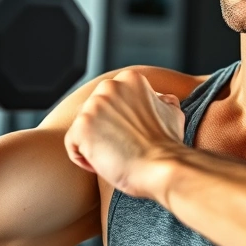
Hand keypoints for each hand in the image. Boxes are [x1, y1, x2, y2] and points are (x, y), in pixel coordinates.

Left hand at [64, 70, 185, 198]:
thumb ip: (160, 101)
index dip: (119, 122)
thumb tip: (162, 99)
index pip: (111, 100)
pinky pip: (73, 144)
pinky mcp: (81, 127)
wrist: (163, 167)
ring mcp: (93, 106)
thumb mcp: (172, 112)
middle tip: (122, 148)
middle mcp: (109, 86)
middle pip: (94, 112)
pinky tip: (104, 164)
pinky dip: (84, 158)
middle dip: (104, 131)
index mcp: (130, 79)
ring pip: (83, 128)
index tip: (131, 136)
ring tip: (115, 157)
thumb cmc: (168, 145)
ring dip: (95, 144)